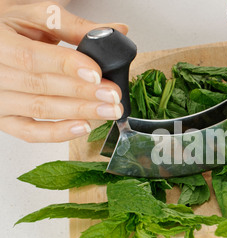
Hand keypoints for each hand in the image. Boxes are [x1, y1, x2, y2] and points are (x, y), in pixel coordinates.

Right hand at [0, 1, 128, 142]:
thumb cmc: (16, 29)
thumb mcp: (41, 18)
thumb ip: (77, 27)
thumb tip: (118, 30)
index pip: (31, 57)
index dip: (66, 66)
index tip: (97, 74)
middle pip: (41, 87)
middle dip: (83, 92)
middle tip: (113, 95)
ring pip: (40, 110)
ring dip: (79, 112)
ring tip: (109, 111)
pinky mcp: (5, 119)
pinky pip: (31, 133)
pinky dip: (58, 133)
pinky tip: (84, 127)